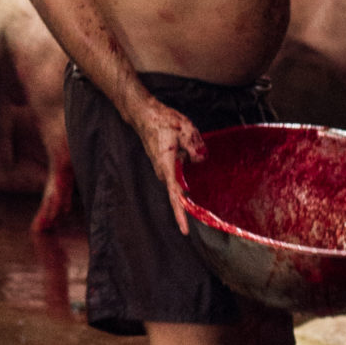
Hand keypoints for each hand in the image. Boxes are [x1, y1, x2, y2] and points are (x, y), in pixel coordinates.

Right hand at [134, 94, 208, 235]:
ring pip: (177, 183)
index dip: (180, 214)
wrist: (145, 114)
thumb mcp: (185, 129)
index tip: (185, 230)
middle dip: (186, 205)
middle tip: (197, 219)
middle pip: (177, 194)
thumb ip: (195, 147)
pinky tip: (189, 168)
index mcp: (167, 166)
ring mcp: (161, 168)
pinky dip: (183, 178)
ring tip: (193, 188)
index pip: (174, 195)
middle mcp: (162, 170)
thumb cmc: (163, 120)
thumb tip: (201, 161)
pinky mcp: (163, 163)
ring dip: (186, 188)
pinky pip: (176, 176)